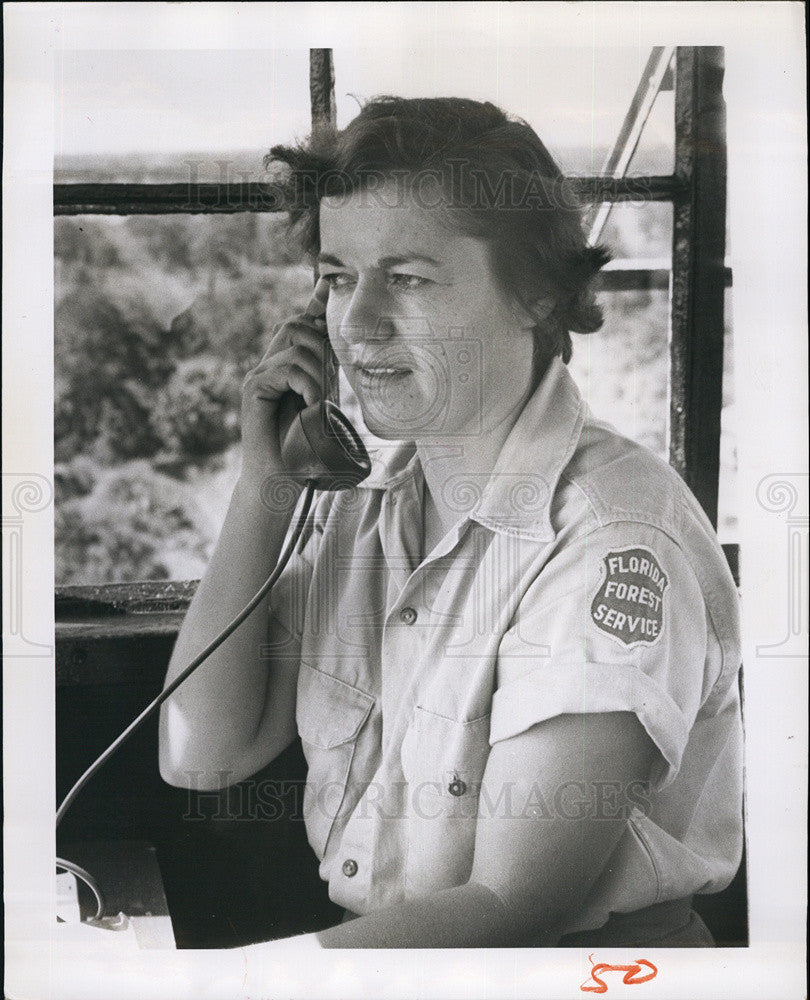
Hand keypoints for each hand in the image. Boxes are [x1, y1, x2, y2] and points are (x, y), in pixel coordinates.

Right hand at [239, 277, 331, 482]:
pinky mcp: (253, 390)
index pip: (298, 326)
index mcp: (286, 369)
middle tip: (330, 376)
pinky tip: (310, 403)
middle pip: (293, 326)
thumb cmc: (303, 452)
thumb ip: (327, 381)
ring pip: (293, 346)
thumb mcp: (323, 408)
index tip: (329, 282)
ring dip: (316, 371)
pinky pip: (284, 367)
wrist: (279, 482)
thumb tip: (344, 357)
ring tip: (319, 401)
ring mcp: (258, 377)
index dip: (313, 304)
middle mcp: (268, 367)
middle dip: (319, 341)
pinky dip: (304, 382)